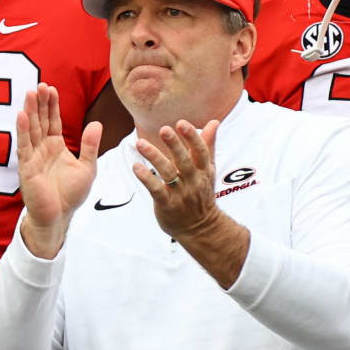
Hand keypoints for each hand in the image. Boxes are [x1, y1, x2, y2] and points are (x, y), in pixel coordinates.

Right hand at [17, 83, 103, 257]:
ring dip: (30, 111)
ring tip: (30, 93)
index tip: (52, 89)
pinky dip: (23, 131)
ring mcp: (33, 157)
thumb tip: (97, 123)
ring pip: (31, 130)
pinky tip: (22, 116)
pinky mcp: (27, 168)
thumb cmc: (70, 195)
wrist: (59, 216)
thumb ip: (90, 146)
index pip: (52, 121)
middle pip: (40, 121)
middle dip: (40, 103)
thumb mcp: (88, 167)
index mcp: (56, 147)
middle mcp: (42, 149)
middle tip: (40, 85)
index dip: (52, 106)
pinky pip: (24, 146)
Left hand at [133, 118, 248, 287]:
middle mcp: (193, 181)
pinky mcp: (167, 204)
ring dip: (154, 157)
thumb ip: (208, 146)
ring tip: (140, 144)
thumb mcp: (208, 170)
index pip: (200, 152)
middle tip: (164, 129)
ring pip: (168, 173)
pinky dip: (146, 178)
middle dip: (175, 145)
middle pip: (184, 161)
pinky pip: (156, 190)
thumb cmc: (201, 194)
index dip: (192, 137)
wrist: (200, 228)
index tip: (182, 124)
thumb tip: (213, 122)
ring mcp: (180, 194)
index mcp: (204, 171)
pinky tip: (136, 167)